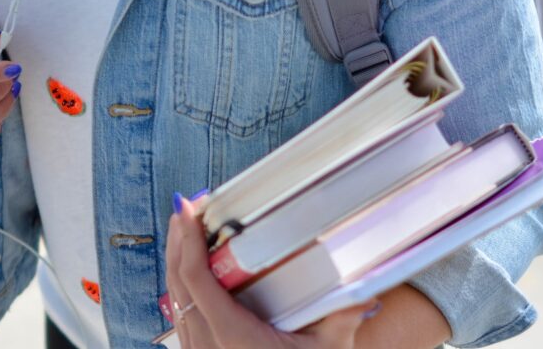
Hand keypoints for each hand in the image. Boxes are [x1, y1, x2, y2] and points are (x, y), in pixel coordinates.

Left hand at [165, 196, 378, 348]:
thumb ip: (342, 318)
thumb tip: (366, 288)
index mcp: (233, 339)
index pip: (197, 280)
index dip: (188, 242)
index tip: (188, 210)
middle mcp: (207, 348)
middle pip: (178, 284)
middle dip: (178, 241)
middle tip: (186, 208)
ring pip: (176, 299)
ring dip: (178, 261)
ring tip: (186, 229)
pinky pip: (183, 315)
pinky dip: (184, 285)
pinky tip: (192, 271)